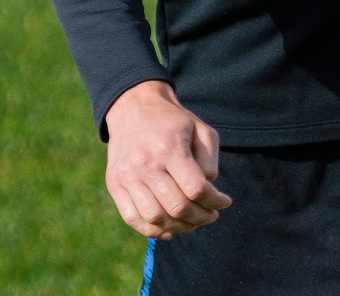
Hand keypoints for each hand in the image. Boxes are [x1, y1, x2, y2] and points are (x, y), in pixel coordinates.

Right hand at [104, 80, 231, 238]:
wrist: (134, 108)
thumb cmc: (174, 122)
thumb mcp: (201, 129)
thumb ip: (209, 159)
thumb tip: (207, 189)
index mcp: (169, 149)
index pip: (195, 189)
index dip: (215, 201)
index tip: (225, 202)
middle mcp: (145, 164)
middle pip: (177, 207)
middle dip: (201, 217)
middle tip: (211, 216)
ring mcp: (127, 176)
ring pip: (155, 218)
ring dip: (179, 227)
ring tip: (193, 222)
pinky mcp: (114, 184)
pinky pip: (132, 218)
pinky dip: (152, 231)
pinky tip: (170, 230)